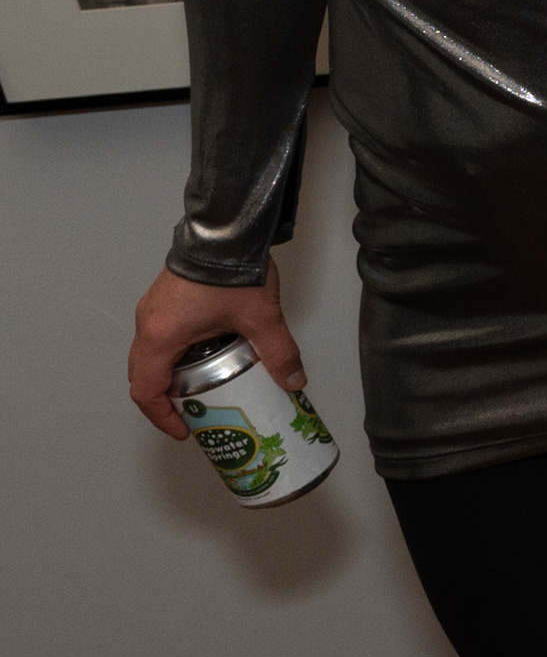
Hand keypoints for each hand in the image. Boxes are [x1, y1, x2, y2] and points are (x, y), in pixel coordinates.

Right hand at [130, 263, 300, 440]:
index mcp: (160, 336)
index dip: (161, 417)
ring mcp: (153, 308)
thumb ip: (279, 353)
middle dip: (166, 399)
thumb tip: (293, 381)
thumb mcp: (261, 319)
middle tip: (194, 413)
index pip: (146, 390)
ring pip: (150, 354)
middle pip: (143, 374)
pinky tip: (206, 353)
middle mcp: (148, 323)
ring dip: (170, 374)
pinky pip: (160, 334)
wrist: (226, 227)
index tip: (183, 429)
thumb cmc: (233, 270)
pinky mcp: (164, 297)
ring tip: (203, 386)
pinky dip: (175, 353)